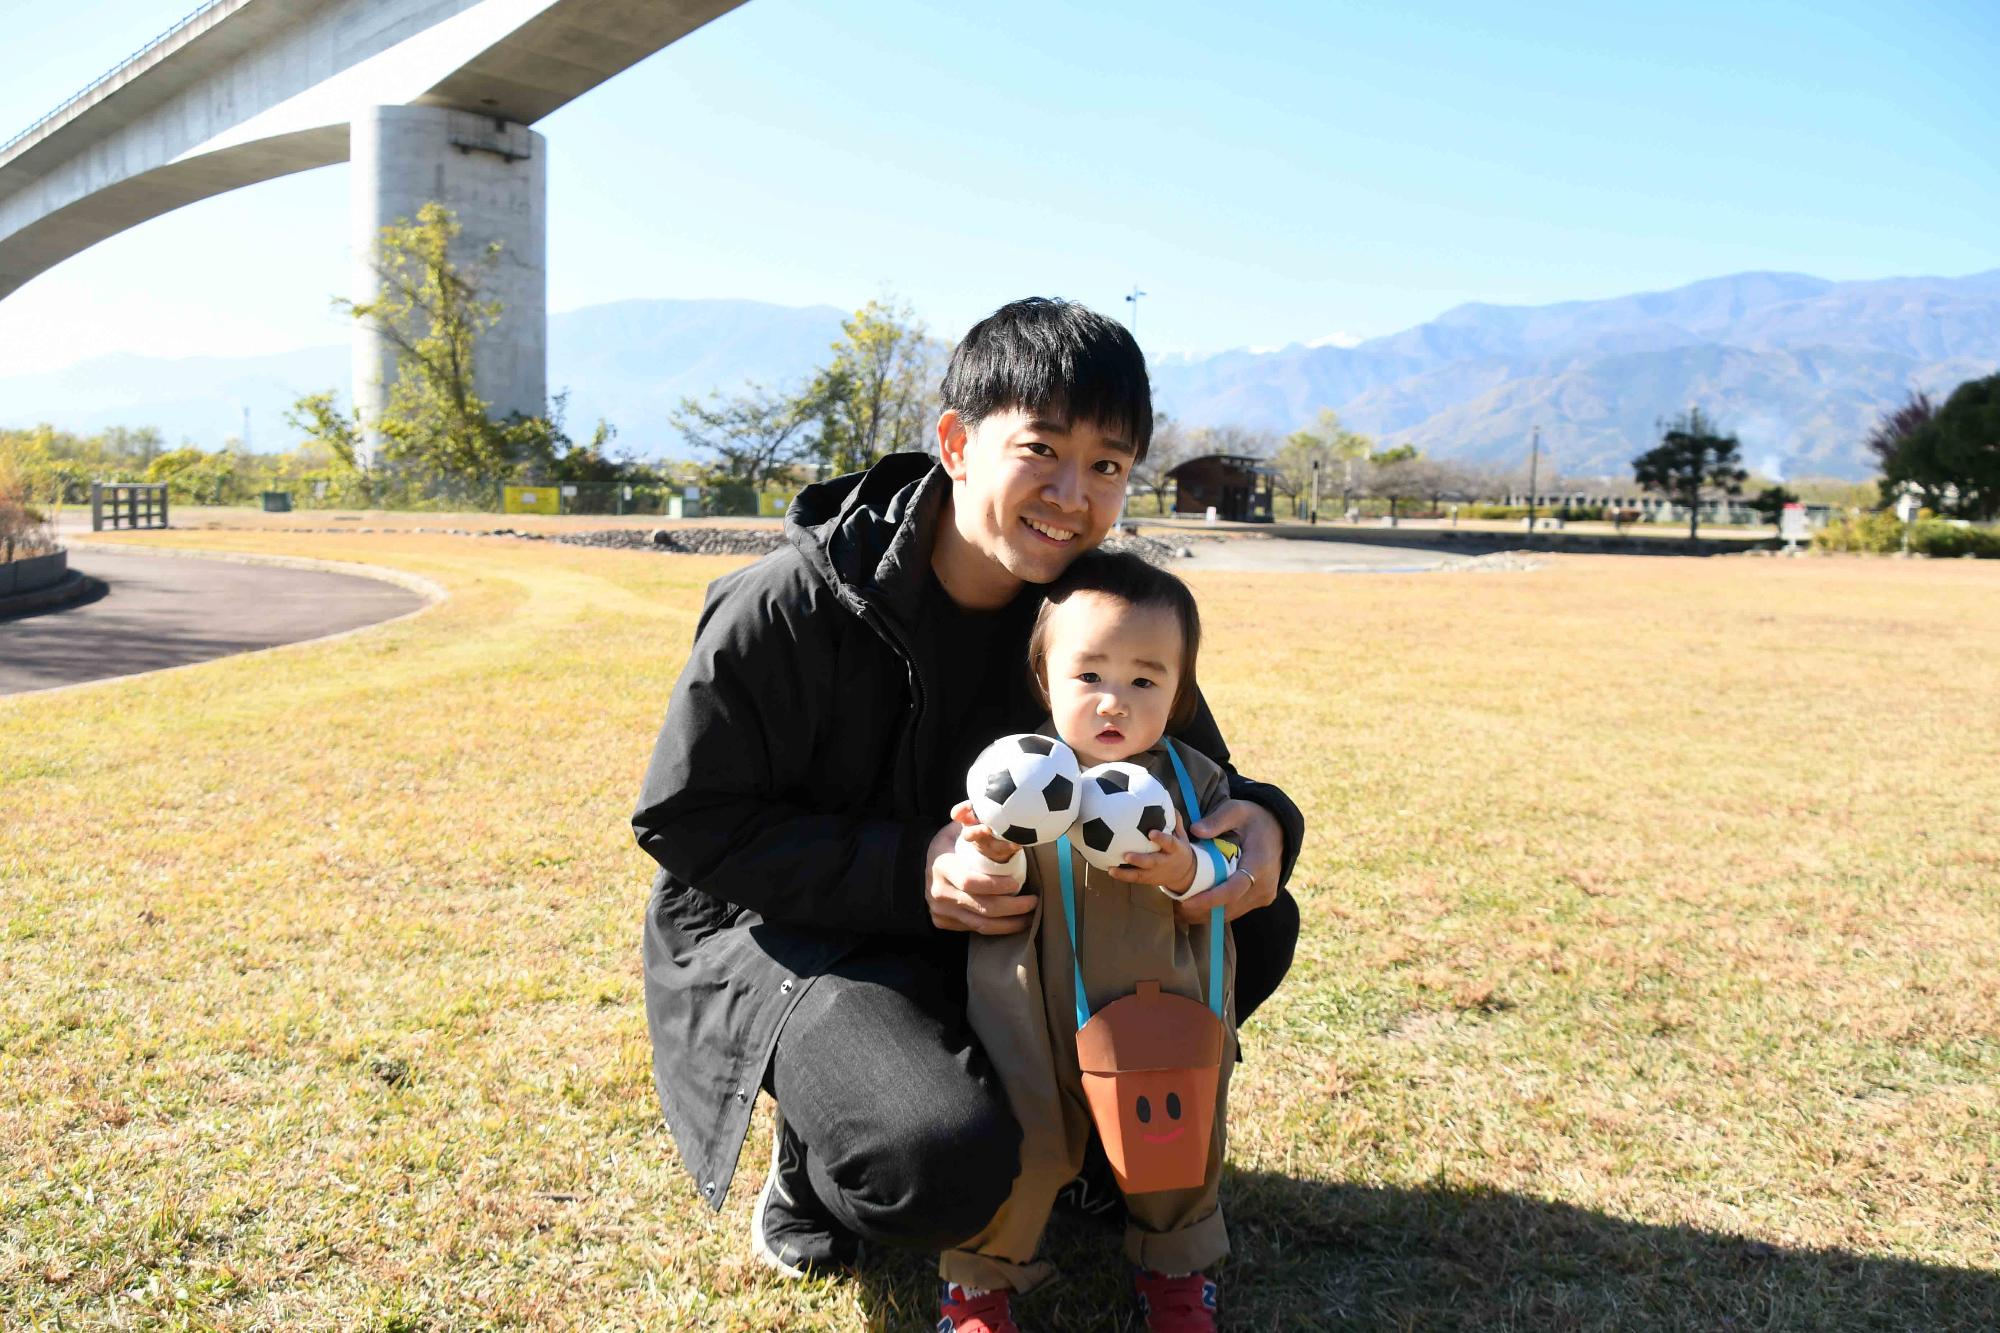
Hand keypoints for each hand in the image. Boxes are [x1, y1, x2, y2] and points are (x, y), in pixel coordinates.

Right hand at [925, 802, 1036, 933]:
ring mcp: (941, 912)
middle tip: (1033, 901)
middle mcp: (940, 893)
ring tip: (1029, 916)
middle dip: (1011, 908)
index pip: (970, 882)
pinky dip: (997, 929)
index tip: (1016, 882)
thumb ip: (969, 819)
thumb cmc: (945, 847)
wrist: (917, 869)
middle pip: (981, 907)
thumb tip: (983, 808)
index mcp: (942, 866)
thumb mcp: (952, 830)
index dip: (995, 885)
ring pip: (980, 925)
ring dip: (1009, 924)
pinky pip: (975, 930)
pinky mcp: (944, 924)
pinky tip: (1013, 922)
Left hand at [1105, 812, 1196, 896]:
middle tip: (1126, 855)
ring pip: (1140, 875)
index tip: (1151, 833)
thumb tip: (1166, 800)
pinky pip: (1134, 879)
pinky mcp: (1148, 880)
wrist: (1185, 874)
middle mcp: (1164, 862)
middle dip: (1140, 860)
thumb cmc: (1178, 850)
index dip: (1161, 839)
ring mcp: (1155, 873)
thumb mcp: (1181, 836)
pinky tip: (1110, 870)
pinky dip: (1122, 876)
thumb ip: (1175, 820)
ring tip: (1112, 869)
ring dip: (1126, 873)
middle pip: (1152, 862)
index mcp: (1175, 850)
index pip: (1169, 843)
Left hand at [1174, 798, 1282, 923]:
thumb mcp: (1236, 810)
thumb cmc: (1253, 819)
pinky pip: (1237, 910)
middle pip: (1230, 906)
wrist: (1279, 830)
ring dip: (1208, 913)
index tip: (1187, 903)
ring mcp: (1265, 895)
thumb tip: (1195, 830)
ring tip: (1182, 909)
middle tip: (1176, 907)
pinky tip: (1198, 906)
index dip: (1209, 899)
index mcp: (1259, 864)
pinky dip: (1218, 910)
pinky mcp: (1262, 899)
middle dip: (1202, 910)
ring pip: (1232, 912)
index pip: (1233, 890)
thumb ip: (1217, 820)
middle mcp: (1265, 885)